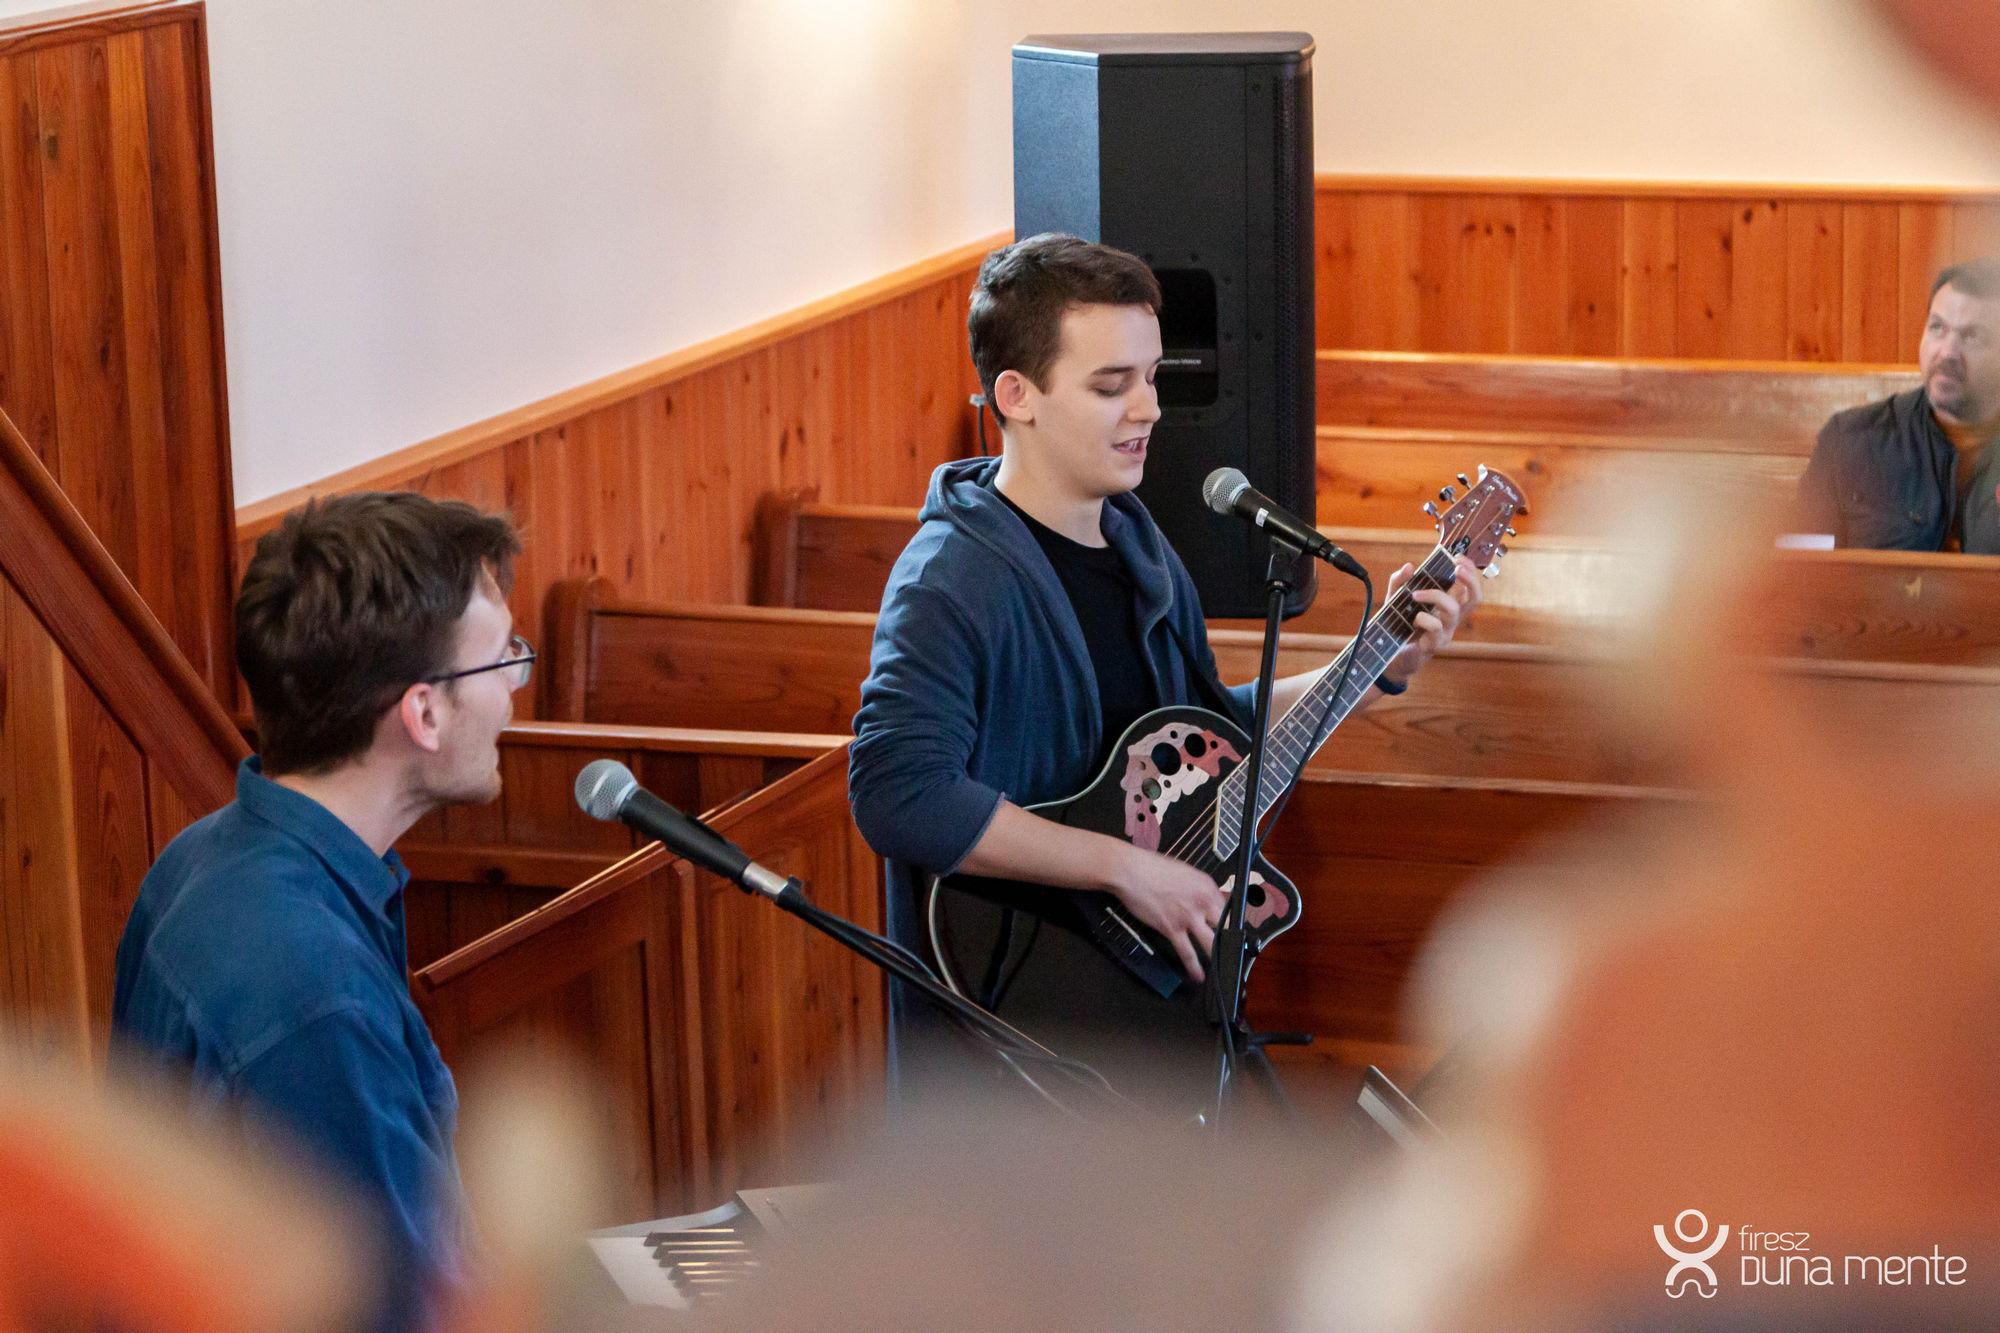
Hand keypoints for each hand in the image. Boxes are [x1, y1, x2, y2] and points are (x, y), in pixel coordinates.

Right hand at [1103, 844, 1228, 981]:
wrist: (1131, 872)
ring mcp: (1188, 917)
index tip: (1232, 931)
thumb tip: (1207, 901)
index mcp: (1207, 886)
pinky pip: (1187, 953)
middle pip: (1225, 927)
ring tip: (1222, 968)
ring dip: (1217, 958)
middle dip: (1230, 942)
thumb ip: (1200, 889)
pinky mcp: (1172, 929)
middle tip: (1233, 952)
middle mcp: (1202, 902)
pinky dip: (1194, 967)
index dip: (1231, 922)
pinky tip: (1198, 975)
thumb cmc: (1153, 869)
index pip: (1229, 908)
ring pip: (1210, 943)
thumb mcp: (1186, 873)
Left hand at [1381, 554, 1482, 686]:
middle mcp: (1451, 618)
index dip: (1469, 571)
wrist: (1388, 655)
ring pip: (1454, 610)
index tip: (1458, 557)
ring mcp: (1446, 632)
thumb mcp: (1394, 600)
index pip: (1468, 587)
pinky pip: (1436, 627)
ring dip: (1435, 596)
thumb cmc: (1397, 626)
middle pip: (1475, 599)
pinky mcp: (1435, 644)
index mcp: (1447, 605)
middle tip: (1456, 568)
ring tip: (1415, 594)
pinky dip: (1424, 618)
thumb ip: (1399, 582)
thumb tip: (1409, 566)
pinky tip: (1413, 619)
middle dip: (1470, 580)